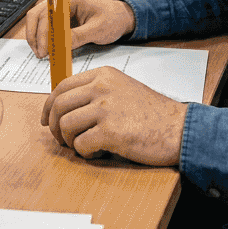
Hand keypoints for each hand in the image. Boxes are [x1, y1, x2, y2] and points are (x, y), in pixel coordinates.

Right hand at [24, 0, 134, 58]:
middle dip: (35, 35)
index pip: (48, 13)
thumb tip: (61, 45)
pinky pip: (45, 26)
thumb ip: (79, 36)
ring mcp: (59, 10)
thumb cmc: (111, 18)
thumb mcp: (98, 29)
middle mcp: (61, 2)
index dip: (42, 31)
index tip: (45, 49)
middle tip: (40, 53)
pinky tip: (46, 49)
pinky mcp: (60, 19)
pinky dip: (42, 38)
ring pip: (37, 20)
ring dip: (36, 37)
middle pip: (37, 15)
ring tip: (42, 53)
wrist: (119, 17)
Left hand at [41, 67, 186, 164]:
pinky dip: (85, 153)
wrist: (179, 128)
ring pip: (66, 126)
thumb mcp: (123, 89)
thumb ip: (97, 92)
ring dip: (70, 142)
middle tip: (62, 140)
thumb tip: (67, 107)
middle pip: (59, 105)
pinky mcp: (110, 132)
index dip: (49, 106)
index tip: (47, 120)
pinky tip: (99, 154)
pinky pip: (81, 145)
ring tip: (84, 147)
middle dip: (55, 127)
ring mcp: (105, 108)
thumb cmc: (153, 114)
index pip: (62, 87)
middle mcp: (102, 87)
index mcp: (103, 75)